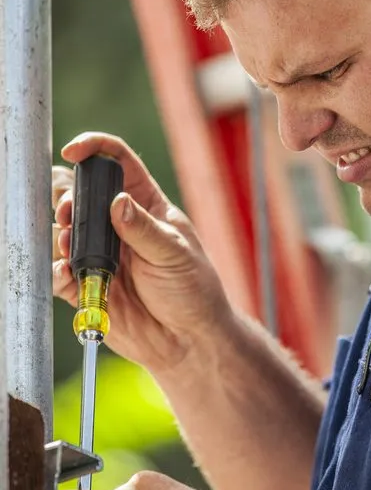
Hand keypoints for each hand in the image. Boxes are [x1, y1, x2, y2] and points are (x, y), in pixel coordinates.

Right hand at [52, 132, 230, 376]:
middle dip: (68, 197)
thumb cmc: (193, 290)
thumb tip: (117, 203)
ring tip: (70, 245)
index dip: (95, 149)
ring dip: (61, 233)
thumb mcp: (176, 254)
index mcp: (146, 205)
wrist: (188, 341)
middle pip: (82, 195)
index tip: (74, 150)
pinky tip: (66, 272)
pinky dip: (57, 270)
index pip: (118, 163)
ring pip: (66, 232)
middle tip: (69, 211)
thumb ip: (144, 230)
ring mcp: (102, 255)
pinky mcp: (89, 285)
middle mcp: (119, 226)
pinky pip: (62, 273)